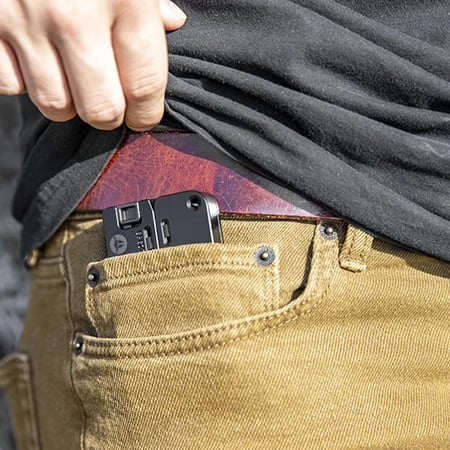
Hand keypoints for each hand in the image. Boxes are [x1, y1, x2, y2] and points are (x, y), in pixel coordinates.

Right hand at [0, 0, 185, 130]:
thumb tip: (173, 24)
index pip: (144, 86)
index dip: (147, 113)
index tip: (143, 116)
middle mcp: (75, 15)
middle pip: (101, 108)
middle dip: (110, 115)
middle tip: (111, 104)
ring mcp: (25, 18)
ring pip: (54, 105)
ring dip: (69, 104)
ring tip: (74, 83)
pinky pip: (9, 84)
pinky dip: (24, 82)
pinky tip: (36, 62)